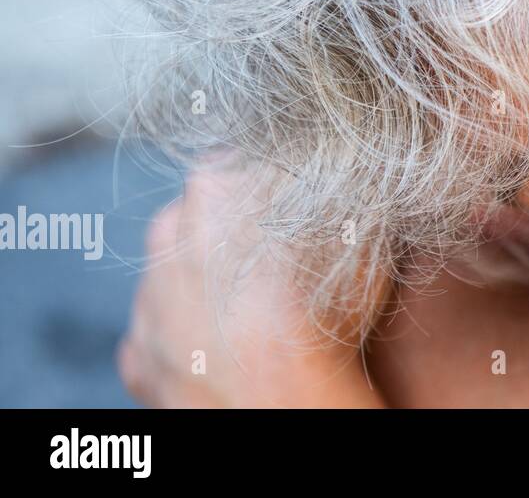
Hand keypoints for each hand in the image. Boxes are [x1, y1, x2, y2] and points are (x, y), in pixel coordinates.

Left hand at [117, 166, 382, 407]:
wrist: (280, 401)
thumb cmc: (324, 303)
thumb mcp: (356, 216)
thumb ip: (337, 180)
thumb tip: (344, 162)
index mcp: (216, 182)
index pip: (248, 159)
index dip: (282, 182)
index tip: (310, 208)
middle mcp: (168, 231)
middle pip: (208, 215)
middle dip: (242, 233)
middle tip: (291, 266)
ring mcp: (147, 298)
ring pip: (182, 276)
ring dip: (214, 287)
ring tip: (266, 317)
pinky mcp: (139, 357)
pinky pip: (165, 339)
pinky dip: (196, 344)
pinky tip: (235, 354)